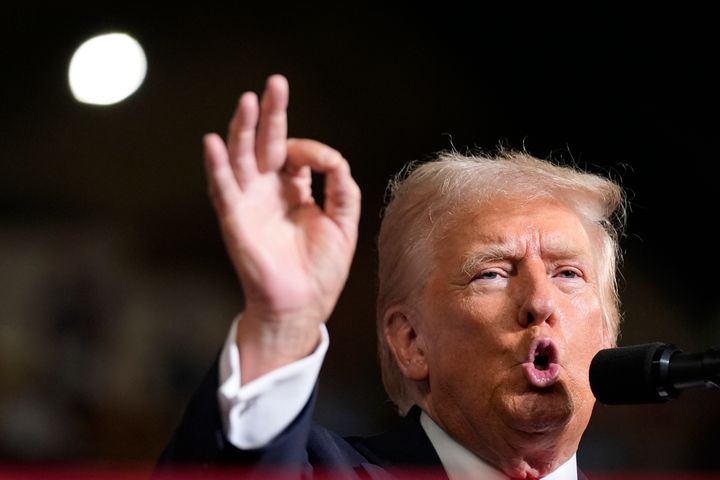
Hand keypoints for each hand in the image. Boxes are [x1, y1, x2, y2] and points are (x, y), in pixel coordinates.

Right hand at [203, 75, 360, 380]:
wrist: (302, 307)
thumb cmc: (321, 269)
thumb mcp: (343, 224)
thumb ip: (342, 190)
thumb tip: (333, 160)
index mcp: (293, 191)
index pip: (296, 154)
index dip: (312, 150)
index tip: (326, 163)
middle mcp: (267, 192)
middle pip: (266, 144)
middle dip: (271, 114)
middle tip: (276, 83)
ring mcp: (249, 204)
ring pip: (242, 158)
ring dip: (243, 129)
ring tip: (248, 100)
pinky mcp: (236, 221)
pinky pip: (223, 190)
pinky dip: (216, 167)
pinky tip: (213, 143)